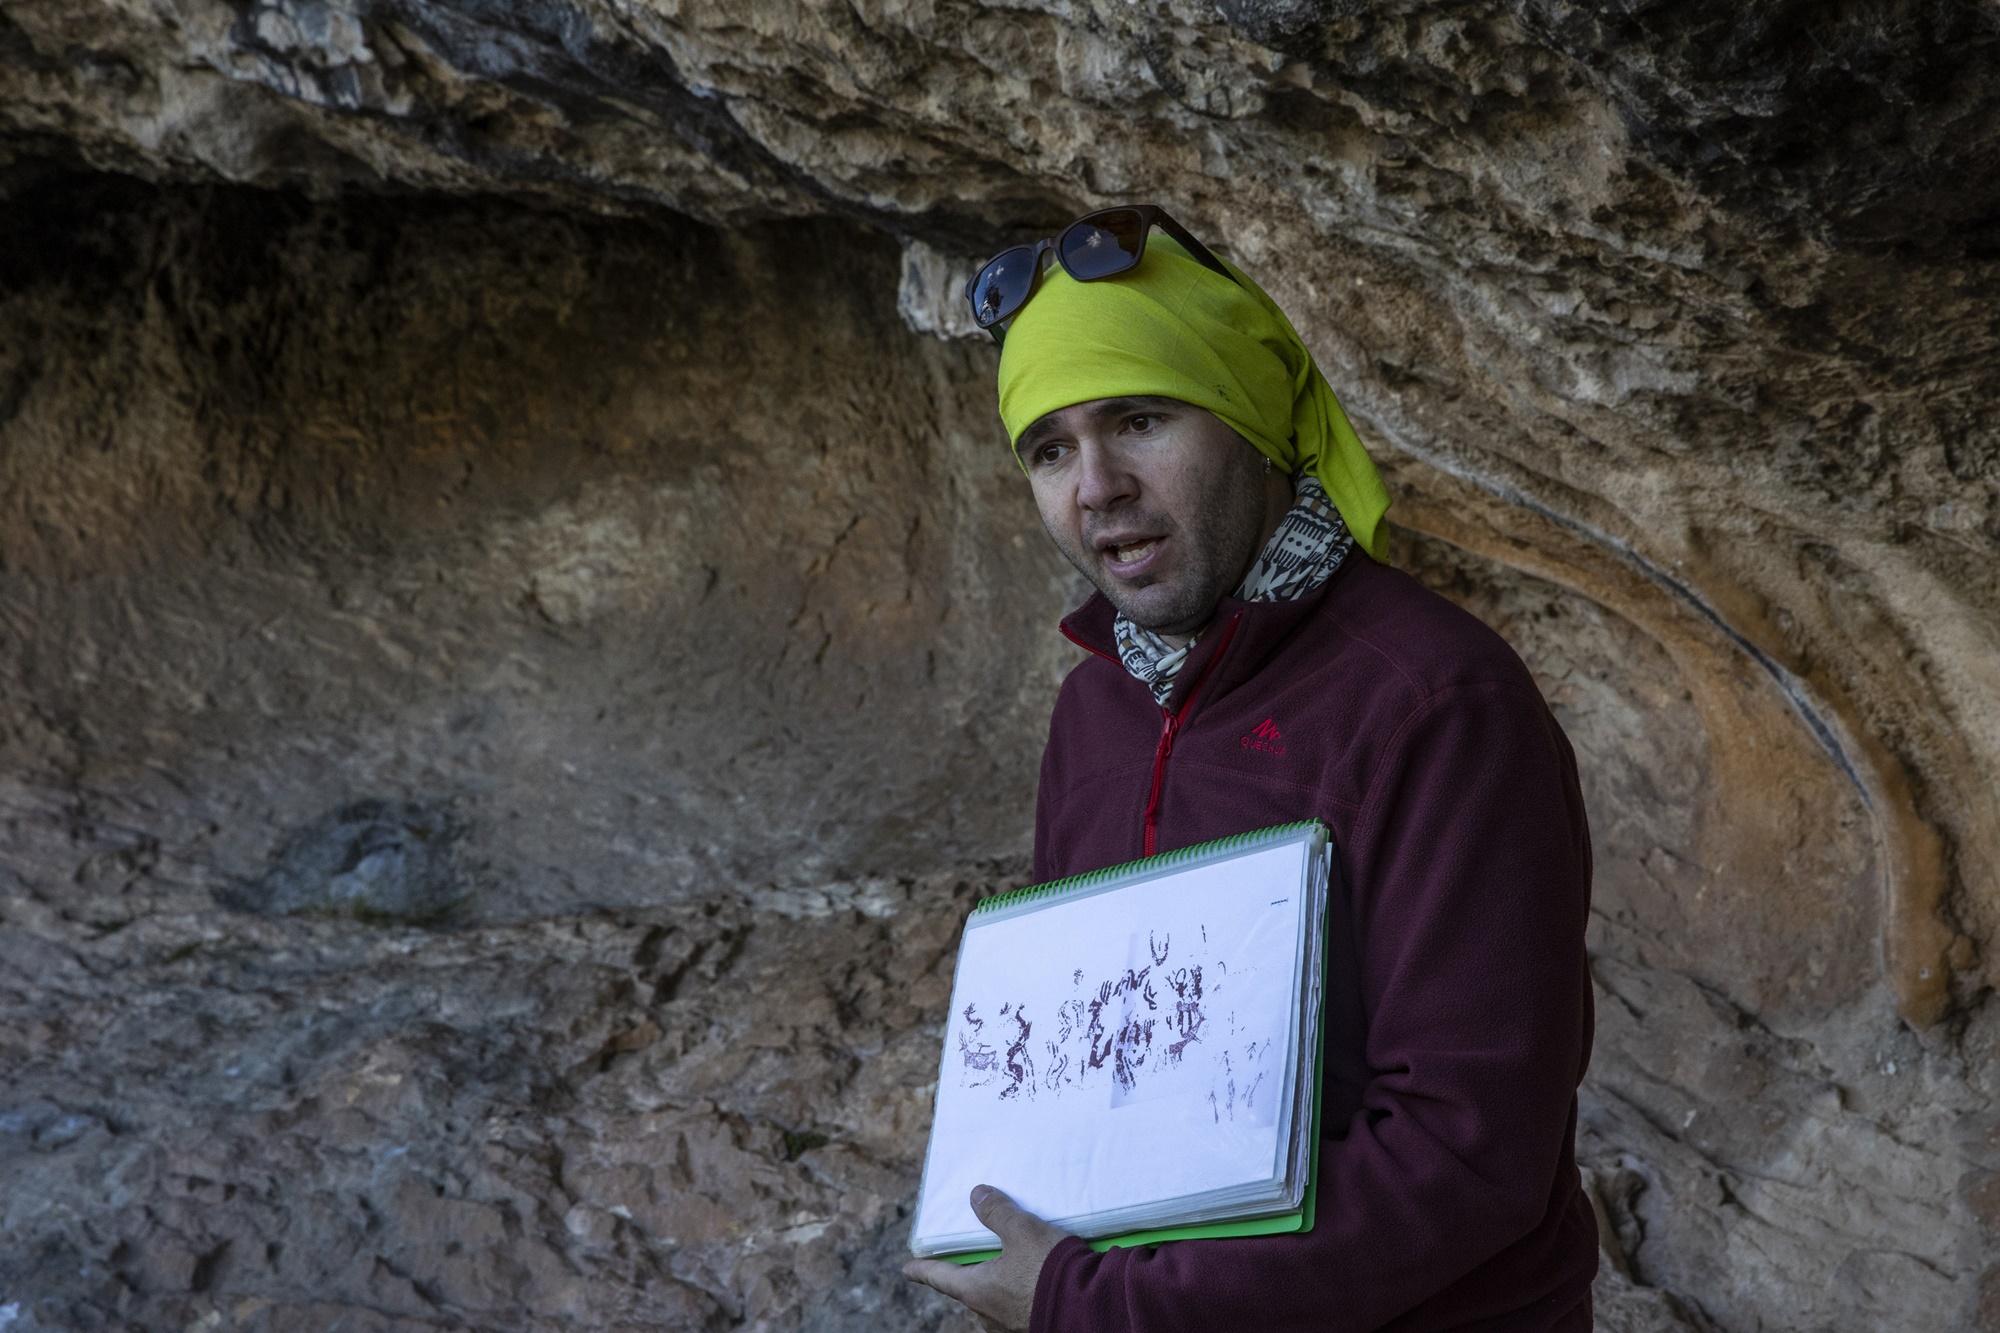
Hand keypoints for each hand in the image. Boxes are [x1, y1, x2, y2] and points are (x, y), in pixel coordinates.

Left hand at [902, 1185, 1072, 1331]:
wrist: (1089, 1307)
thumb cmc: (1048, 1270)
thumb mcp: (1021, 1230)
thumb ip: (997, 1212)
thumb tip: (977, 1194)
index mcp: (976, 1291)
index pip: (939, 1277)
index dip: (922, 1270)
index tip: (907, 1269)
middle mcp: (987, 1314)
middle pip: (969, 1288)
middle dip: (970, 1273)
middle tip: (971, 1256)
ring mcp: (1010, 1325)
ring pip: (993, 1299)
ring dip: (997, 1282)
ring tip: (1009, 1263)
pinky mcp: (1032, 1326)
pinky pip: (1015, 1305)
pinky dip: (1017, 1290)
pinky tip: (1034, 1279)